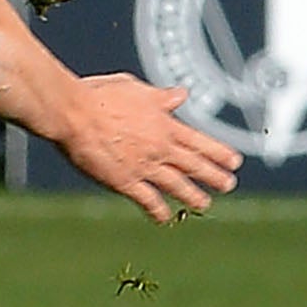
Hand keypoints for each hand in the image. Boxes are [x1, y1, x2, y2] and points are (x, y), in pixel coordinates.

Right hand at [53, 74, 239, 221]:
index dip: (219, 153)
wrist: (72, 114)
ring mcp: (144, 166)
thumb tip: (180, 94)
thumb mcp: (135, 88)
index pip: (199, 142)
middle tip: (228, 185)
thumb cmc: (99, 96)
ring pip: (176, 185)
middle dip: (214, 177)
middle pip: (194, 165)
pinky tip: (164, 218)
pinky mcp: (124, 181)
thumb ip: (160, 97)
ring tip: (204, 204)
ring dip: (192, 196)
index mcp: (164, 124)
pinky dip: (157, 210)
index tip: (234, 161)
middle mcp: (160, 147)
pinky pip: (147, 199)